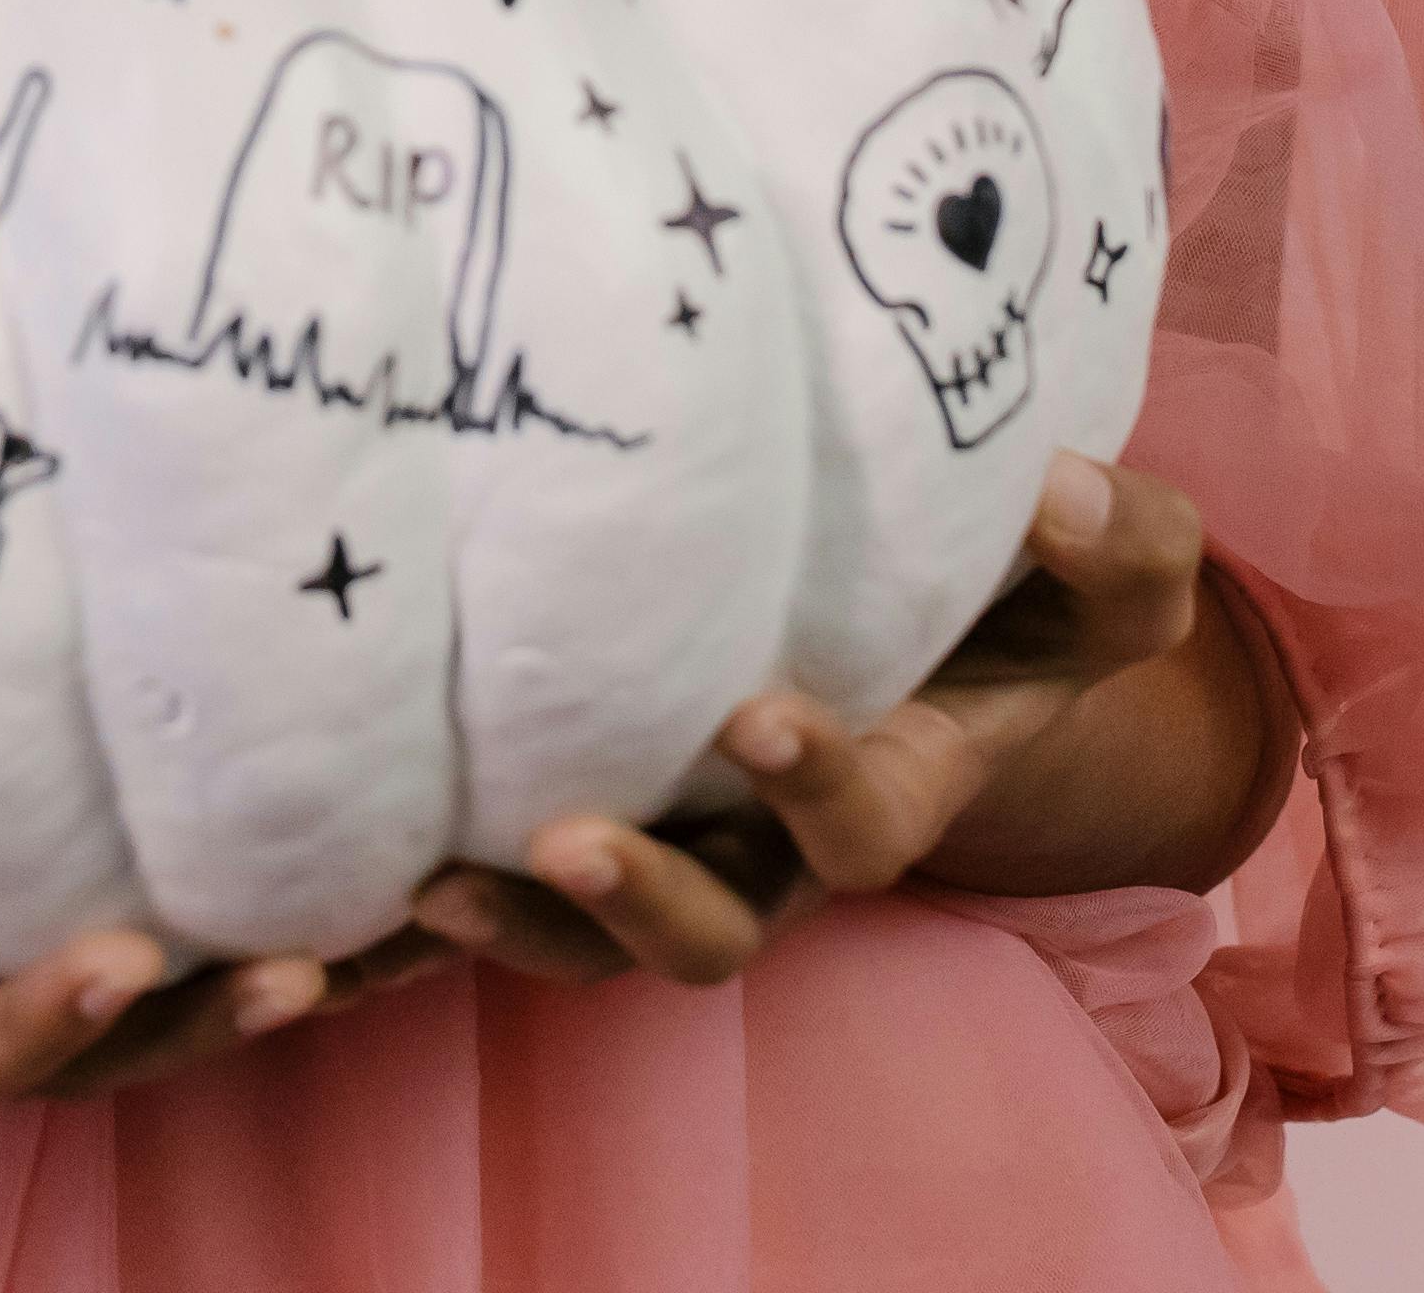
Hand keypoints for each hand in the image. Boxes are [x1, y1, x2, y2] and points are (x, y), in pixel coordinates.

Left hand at [401, 454, 1261, 990]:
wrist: (956, 605)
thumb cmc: (1035, 580)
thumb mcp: (1109, 568)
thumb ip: (1109, 543)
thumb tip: (1053, 486)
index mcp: (893, 785)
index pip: (859, 826)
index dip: (813, 786)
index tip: (760, 713)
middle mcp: (773, 845)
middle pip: (704, 931)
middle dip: (637, 899)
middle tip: (566, 839)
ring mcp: (674, 836)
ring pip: (582, 939)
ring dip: (507, 922)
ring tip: (426, 882)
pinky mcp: (570, 804)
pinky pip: (494, 889)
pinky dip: (404, 906)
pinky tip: (314, 875)